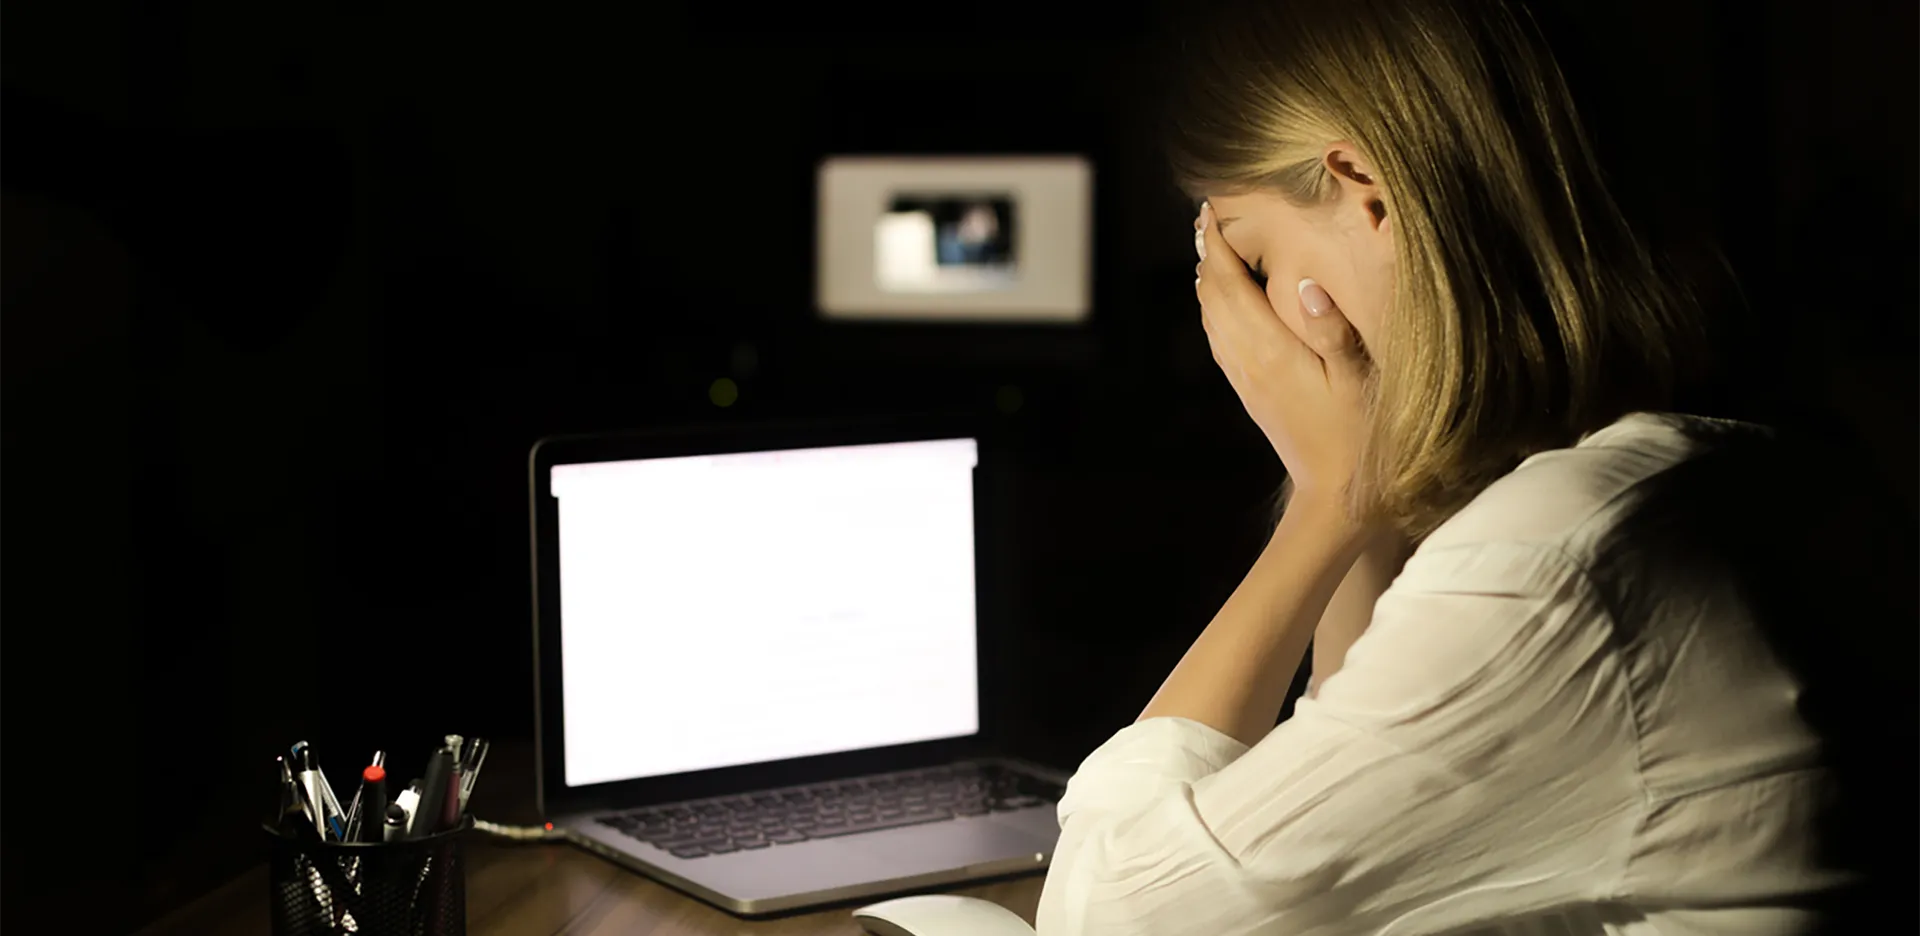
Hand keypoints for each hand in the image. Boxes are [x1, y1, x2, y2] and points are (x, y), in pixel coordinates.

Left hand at [1194, 202, 1372, 507]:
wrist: (1335, 496)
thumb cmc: (1360, 437)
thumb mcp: (1359, 382)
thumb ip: (1334, 332)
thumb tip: (1306, 285)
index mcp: (1272, 352)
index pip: (1231, 287)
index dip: (1217, 247)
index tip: (1209, 212)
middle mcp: (1249, 363)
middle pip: (1213, 299)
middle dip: (1206, 256)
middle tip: (1204, 220)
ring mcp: (1247, 381)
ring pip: (1212, 320)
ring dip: (1207, 283)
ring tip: (1207, 253)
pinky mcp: (1252, 395)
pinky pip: (1221, 343)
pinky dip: (1215, 312)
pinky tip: (1221, 307)